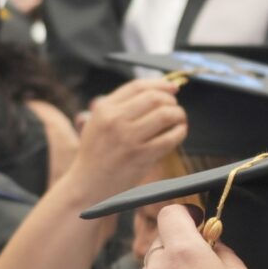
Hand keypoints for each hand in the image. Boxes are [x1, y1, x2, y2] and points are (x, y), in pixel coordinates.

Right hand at [69, 78, 186, 199]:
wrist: (87, 184)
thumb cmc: (96, 153)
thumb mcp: (98, 122)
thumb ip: (120, 106)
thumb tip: (157, 91)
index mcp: (104, 109)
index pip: (138, 86)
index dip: (160, 84)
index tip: (172, 88)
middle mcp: (115, 120)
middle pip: (154, 98)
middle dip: (171, 101)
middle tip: (175, 107)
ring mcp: (128, 138)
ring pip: (165, 115)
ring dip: (178, 115)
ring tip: (179, 119)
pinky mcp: (141, 156)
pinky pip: (169, 138)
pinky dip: (180, 132)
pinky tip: (179, 132)